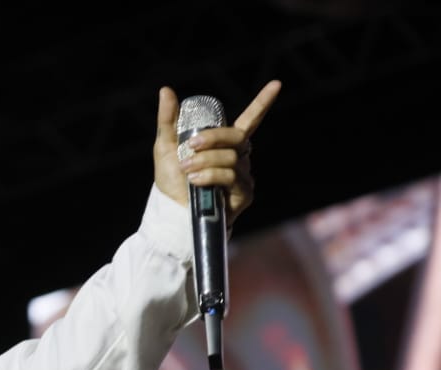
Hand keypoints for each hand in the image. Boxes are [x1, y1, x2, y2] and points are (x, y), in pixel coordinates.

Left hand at [153, 80, 281, 220]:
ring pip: (231, 158)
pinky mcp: (244, 194)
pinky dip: (210, 175)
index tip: (276, 84)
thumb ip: (169, 120)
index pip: (249, 120)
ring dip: (205, 160)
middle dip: (214, 137)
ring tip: (186, 169)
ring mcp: (243, 176)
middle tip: (192, 144)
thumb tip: (166, 90)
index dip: (262, 103)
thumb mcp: (165, 147)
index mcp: (224, 144)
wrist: (171, 213)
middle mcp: (238, 158)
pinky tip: (195, 181)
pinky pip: (230, 177)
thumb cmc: (171, 181)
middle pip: (238, 137)